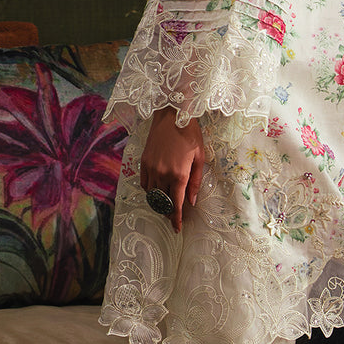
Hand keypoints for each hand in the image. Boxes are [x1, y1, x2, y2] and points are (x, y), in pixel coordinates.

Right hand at [140, 107, 204, 232]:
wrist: (171, 114)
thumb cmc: (190, 134)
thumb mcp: (200, 157)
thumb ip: (196, 181)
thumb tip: (192, 201)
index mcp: (179, 174)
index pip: (176, 204)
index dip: (176, 218)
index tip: (177, 228)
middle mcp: (162, 174)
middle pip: (163, 201)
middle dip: (168, 211)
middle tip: (174, 215)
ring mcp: (151, 168)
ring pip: (152, 194)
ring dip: (159, 201)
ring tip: (166, 202)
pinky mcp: (143, 162)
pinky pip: (144, 183)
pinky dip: (150, 190)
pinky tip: (157, 188)